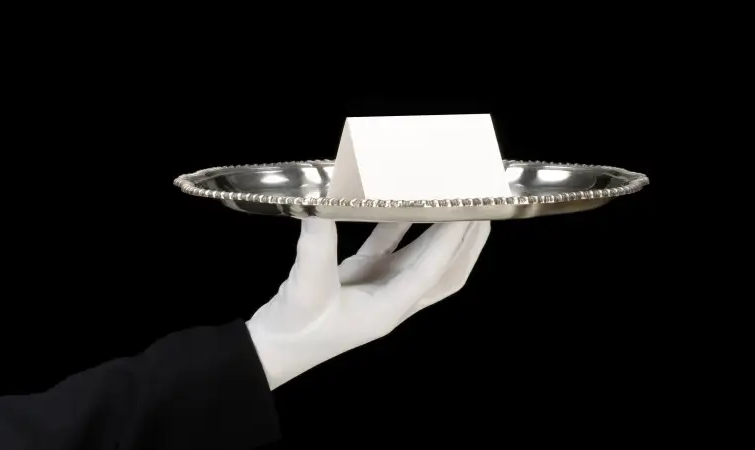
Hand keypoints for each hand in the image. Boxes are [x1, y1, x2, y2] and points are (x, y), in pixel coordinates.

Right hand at [246, 218, 490, 388]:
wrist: (270, 352)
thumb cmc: (294, 329)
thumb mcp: (305, 286)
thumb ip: (316, 242)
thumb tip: (320, 200)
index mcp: (388, 309)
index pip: (430, 270)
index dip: (451, 239)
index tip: (469, 209)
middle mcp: (393, 301)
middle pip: (443, 272)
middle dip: (466, 243)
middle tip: (483, 209)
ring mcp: (378, 291)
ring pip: (421, 261)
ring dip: (441, 236)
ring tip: (457, 205)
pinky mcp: (360, 280)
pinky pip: (388, 251)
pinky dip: (400, 229)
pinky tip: (404, 204)